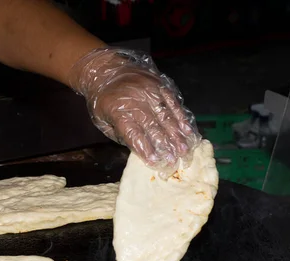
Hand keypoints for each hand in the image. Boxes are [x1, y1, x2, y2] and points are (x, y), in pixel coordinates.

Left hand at [69, 48, 200, 175]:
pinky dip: (181, 117)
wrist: (106, 69)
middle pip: (153, 127)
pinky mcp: (159, 85)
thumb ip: (120, 135)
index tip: (156, 162)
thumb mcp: (102, 120)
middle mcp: (136, 102)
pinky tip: (188, 130)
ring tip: (185, 149)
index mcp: (118, 113)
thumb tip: (139, 150)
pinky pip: (173, 103)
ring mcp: (149, 93)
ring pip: (166, 116)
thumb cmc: (103, 100)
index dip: (146, 149)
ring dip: (177, 135)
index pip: (134, 135)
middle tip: (175, 160)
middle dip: (165, 145)